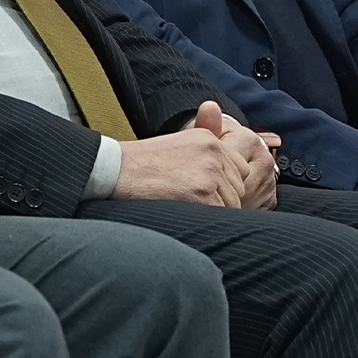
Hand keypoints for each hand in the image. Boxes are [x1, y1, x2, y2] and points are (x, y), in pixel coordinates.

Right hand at [114, 101, 276, 209]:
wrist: (118, 170)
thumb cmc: (143, 163)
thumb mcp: (178, 145)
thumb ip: (207, 152)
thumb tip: (234, 175)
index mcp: (210, 139)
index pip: (239, 169)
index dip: (224, 185)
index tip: (203, 190)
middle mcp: (214, 151)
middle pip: (238, 187)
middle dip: (221, 198)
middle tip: (193, 201)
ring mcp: (210, 172)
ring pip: (232, 202)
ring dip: (214, 210)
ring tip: (187, 206)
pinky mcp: (202, 193)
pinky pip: (219, 214)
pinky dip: (206, 218)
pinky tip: (186, 212)